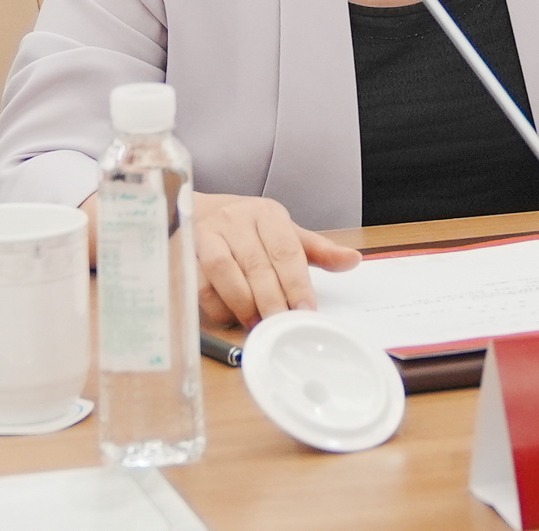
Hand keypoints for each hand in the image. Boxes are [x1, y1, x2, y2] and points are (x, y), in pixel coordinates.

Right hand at [192, 193, 360, 328]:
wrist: (202, 212)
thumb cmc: (250, 229)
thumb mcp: (285, 234)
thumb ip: (318, 250)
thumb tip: (353, 259)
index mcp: (267, 213)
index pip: (286, 250)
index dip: (297, 284)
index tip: (307, 310)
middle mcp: (237, 219)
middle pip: (257, 264)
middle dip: (271, 300)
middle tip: (282, 325)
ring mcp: (208, 234)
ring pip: (225, 271)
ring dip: (242, 302)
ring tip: (257, 325)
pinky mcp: (185, 252)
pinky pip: (200, 282)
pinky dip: (217, 305)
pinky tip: (231, 317)